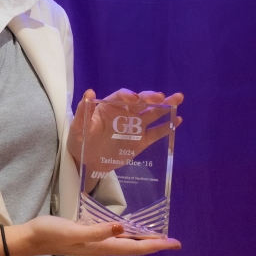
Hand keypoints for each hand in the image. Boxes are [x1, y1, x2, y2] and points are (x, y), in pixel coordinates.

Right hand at [9, 215, 180, 255]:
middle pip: (135, 247)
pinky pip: (117, 238)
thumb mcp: (73, 231)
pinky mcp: (91, 236)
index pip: (135, 247)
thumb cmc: (51, 233)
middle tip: (173, 241)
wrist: (32, 238)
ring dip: (143, 241)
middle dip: (155, 244)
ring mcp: (97, 243)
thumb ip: (97, 231)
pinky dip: (129, 234)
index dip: (156, 245)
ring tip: (158, 236)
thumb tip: (122, 228)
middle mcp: (103, 247)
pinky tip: (129, 229)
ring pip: (127, 244)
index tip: (174, 243)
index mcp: (103, 247)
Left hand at [67, 89, 183, 191]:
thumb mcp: (78, 127)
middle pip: (141, 101)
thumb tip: (89, 92)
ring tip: (178, 99)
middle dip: (151, 97)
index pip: (121, 97)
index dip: (128, 96)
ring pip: (152, 113)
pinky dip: (166, 127)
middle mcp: (125, 113)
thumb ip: (83, 111)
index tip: (134, 99)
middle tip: (161, 97)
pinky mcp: (140, 141)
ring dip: (165, 106)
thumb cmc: (80, 141)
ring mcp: (134, 127)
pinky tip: (177, 120)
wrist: (87, 163)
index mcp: (110, 106)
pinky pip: (155, 132)